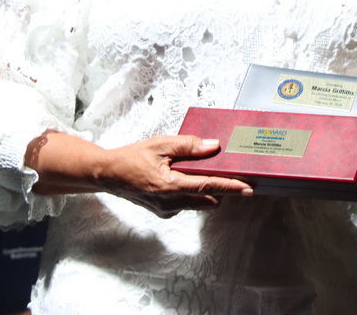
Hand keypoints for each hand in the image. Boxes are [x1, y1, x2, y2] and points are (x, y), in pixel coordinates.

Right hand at [26, 131, 251, 218]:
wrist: (108, 174)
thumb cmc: (132, 158)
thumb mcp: (160, 144)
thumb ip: (188, 145)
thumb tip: (213, 147)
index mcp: (170, 185)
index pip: (208, 186)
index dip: (230, 187)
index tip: (248, 189)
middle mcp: (170, 202)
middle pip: (208, 198)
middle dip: (219, 188)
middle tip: (224, 171)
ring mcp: (167, 210)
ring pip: (198, 202)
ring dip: (203, 190)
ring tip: (197, 170)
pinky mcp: (163, 211)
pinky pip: (186, 204)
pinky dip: (189, 192)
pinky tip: (179, 177)